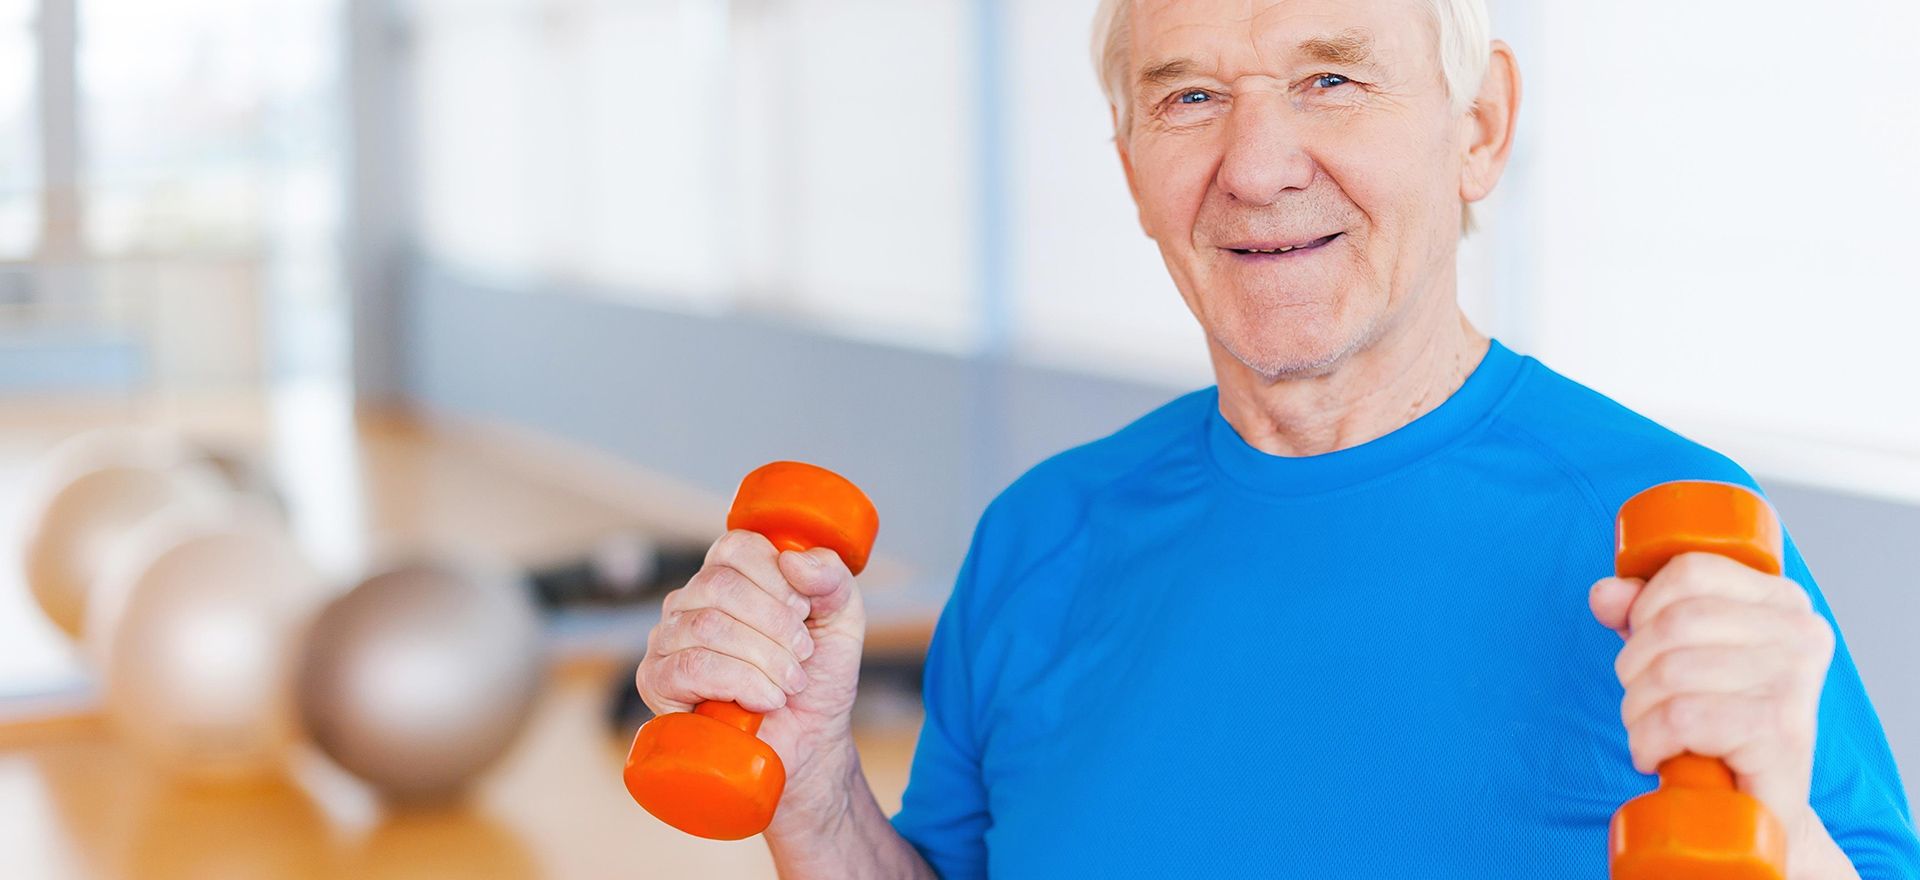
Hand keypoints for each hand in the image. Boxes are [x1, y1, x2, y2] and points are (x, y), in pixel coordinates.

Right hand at [636, 529, 868, 827]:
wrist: (809, 743)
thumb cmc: (819, 676)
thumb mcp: (842, 619)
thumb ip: (831, 579)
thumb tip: (794, 560)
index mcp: (729, 573)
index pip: (737, 547)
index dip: (776, 578)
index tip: (804, 612)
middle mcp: (690, 600)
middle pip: (721, 586)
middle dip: (776, 625)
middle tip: (803, 656)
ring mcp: (668, 639)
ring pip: (708, 626)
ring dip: (764, 659)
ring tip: (789, 685)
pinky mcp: (657, 682)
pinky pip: (690, 666)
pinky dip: (740, 682)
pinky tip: (764, 700)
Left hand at [1589, 551, 1834, 833]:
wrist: (1756, 809)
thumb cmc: (1716, 722)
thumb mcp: (1677, 655)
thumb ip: (1641, 614)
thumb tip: (1606, 593)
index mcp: (1784, 601)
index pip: (1692, 570)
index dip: (1644, 606)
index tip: (1642, 645)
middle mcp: (1802, 634)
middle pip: (1673, 623)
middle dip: (1633, 667)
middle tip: (1641, 702)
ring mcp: (1797, 682)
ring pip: (1671, 672)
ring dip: (1638, 711)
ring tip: (1650, 733)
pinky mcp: (1782, 732)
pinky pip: (1683, 718)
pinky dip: (1651, 740)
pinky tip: (1656, 756)